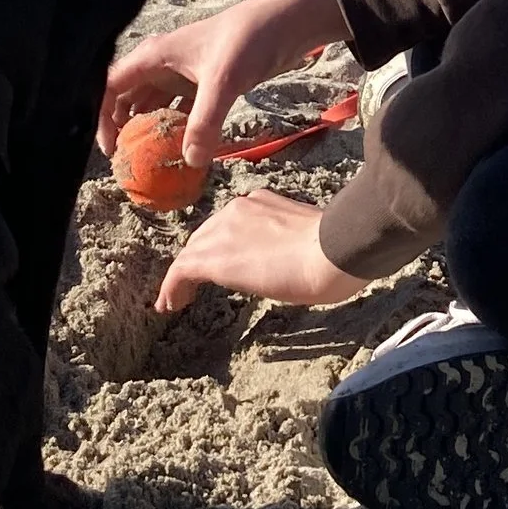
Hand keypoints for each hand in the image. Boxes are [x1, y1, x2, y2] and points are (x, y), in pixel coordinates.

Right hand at [101, 0, 348, 170]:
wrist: (285, 23)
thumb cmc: (248, 40)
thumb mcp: (223, 81)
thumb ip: (204, 122)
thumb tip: (191, 162)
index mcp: (154, 56)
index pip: (110, 87)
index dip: (102, 117)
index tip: (111, 150)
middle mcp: (161, 65)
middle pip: (128, 99)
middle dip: (123, 129)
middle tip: (128, 163)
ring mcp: (182, 74)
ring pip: (154, 107)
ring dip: (150, 132)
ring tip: (149, 163)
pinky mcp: (203, 84)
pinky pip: (180, 112)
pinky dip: (177, 131)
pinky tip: (182, 153)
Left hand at [155, 191, 370, 317]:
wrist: (333, 251)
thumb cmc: (337, 250)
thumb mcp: (309, 238)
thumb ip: (290, 241)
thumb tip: (291, 257)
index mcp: (261, 203)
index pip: (228, 225)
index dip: (217, 245)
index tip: (221, 264)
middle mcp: (238, 209)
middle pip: (204, 236)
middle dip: (196, 259)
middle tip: (192, 285)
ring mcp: (223, 231)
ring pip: (191, 253)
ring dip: (182, 277)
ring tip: (176, 300)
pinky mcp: (214, 258)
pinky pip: (182, 271)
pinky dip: (171, 288)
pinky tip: (169, 305)